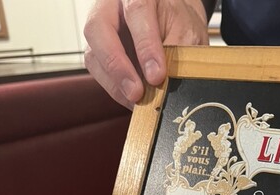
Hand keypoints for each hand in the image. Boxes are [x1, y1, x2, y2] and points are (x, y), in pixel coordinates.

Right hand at [84, 0, 208, 108]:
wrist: (169, 21)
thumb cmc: (176, 22)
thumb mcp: (186, 32)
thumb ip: (177, 52)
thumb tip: (169, 82)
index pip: (137, 12)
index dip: (145, 46)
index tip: (157, 75)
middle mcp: (111, 5)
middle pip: (99, 28)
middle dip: (117, 65)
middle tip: (136, 92)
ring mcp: (100, 28)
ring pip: (93, 54)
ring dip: (114, 83)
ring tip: (137, 100)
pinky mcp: (97, 51)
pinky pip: (98, 71)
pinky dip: (115, 89)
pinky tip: (131, 99)